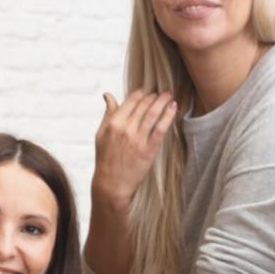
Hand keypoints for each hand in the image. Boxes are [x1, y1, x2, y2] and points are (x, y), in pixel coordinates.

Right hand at [92, 90, 178, 208]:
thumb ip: (108, 113)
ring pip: (153, 113)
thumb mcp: (101, 133)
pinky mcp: (149, 149)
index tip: (149, 89)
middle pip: (144, 104)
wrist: (111, 183)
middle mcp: (126, 128)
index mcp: (114, 123)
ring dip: (163, 100)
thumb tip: (107, 95)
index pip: (131, 100)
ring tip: (170, 93)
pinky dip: (168, 115)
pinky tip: (173, 106)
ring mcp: (138, 139)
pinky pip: (161, 128)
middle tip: (162, 90)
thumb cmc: (105, 158)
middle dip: (155, 95)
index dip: (142, 92)